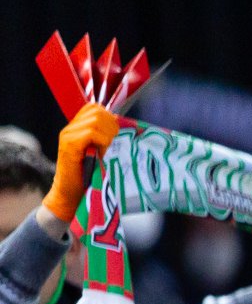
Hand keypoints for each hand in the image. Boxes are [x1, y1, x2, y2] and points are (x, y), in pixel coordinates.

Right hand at [45, 103, 121, 222]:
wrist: (72, 195)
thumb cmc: (91, 177)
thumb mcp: (102, 154)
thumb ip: (110, 140)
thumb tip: (131, 130)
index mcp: (79, 127)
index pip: (96, 108)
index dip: (111, 118)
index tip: (118, 135)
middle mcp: (71, 128)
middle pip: (97, 111)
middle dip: (112, 125)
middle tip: (116, 143)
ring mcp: (68, 135)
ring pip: (95, 119)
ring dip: (109, 134)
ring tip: (109, 149)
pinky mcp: (68, 145)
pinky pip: (90, 133)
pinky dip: (102, 141)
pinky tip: (104, 153)